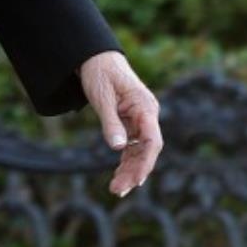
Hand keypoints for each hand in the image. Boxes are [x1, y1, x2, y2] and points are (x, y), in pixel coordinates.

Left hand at [78, 50, 161, 196]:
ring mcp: (140, 119)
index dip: (145, 162)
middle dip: (135, 172)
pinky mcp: (131, 122)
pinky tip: (120, 176)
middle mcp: (147, 115)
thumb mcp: (102, 96)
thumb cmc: (99, 72)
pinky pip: (132, 145)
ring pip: (140, 151)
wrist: (94, 56)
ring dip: (130, 170)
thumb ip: (111, 122)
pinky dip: (126, 160)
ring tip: (117, 189)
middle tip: (119, 190)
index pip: (152, 140)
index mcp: (145, 107)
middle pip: (147, 150)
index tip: (136, 179)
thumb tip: (118, 148)